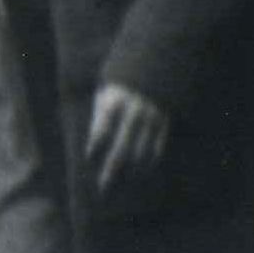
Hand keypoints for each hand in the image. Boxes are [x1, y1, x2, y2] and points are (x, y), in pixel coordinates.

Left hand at [81, 82, 170, 198]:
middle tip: (103, 189)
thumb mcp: (105, 92)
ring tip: (123, 183)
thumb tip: (93, 148)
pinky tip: (142, 171)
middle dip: (111, 171)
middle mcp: (133, 113)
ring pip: (140, 152)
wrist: (156, 64)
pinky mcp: (165, 122)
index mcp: (113, 103)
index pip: (101, 131)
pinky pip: (157, 147)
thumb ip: (100, 117)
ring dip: (130, 171)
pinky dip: (149, 161)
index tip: (89, 158)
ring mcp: (151, 118)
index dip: (94, 147)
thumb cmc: (122, 82)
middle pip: (120, 149)